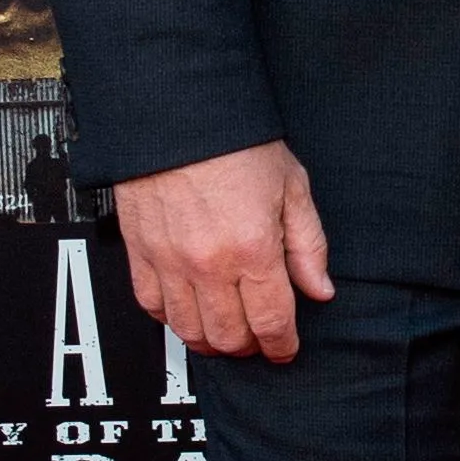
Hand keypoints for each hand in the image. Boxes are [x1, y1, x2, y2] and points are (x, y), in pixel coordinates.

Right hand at [113, 137, 332, 359]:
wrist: (177, 111)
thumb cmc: (235, 141)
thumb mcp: (292, 187)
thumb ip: (308, 245)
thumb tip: (320, 289)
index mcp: (253, 249)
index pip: (271, 322)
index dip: (282, 345)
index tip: (286, 348)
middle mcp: (208, 264)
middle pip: (228, 337)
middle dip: (249, 347)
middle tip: (258, 339)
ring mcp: (169, 261)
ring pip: (188, 330)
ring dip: (210, 341)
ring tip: (226, 332)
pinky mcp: (139, 252)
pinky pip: (151, 306)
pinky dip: (171, 319)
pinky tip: (188, 311)